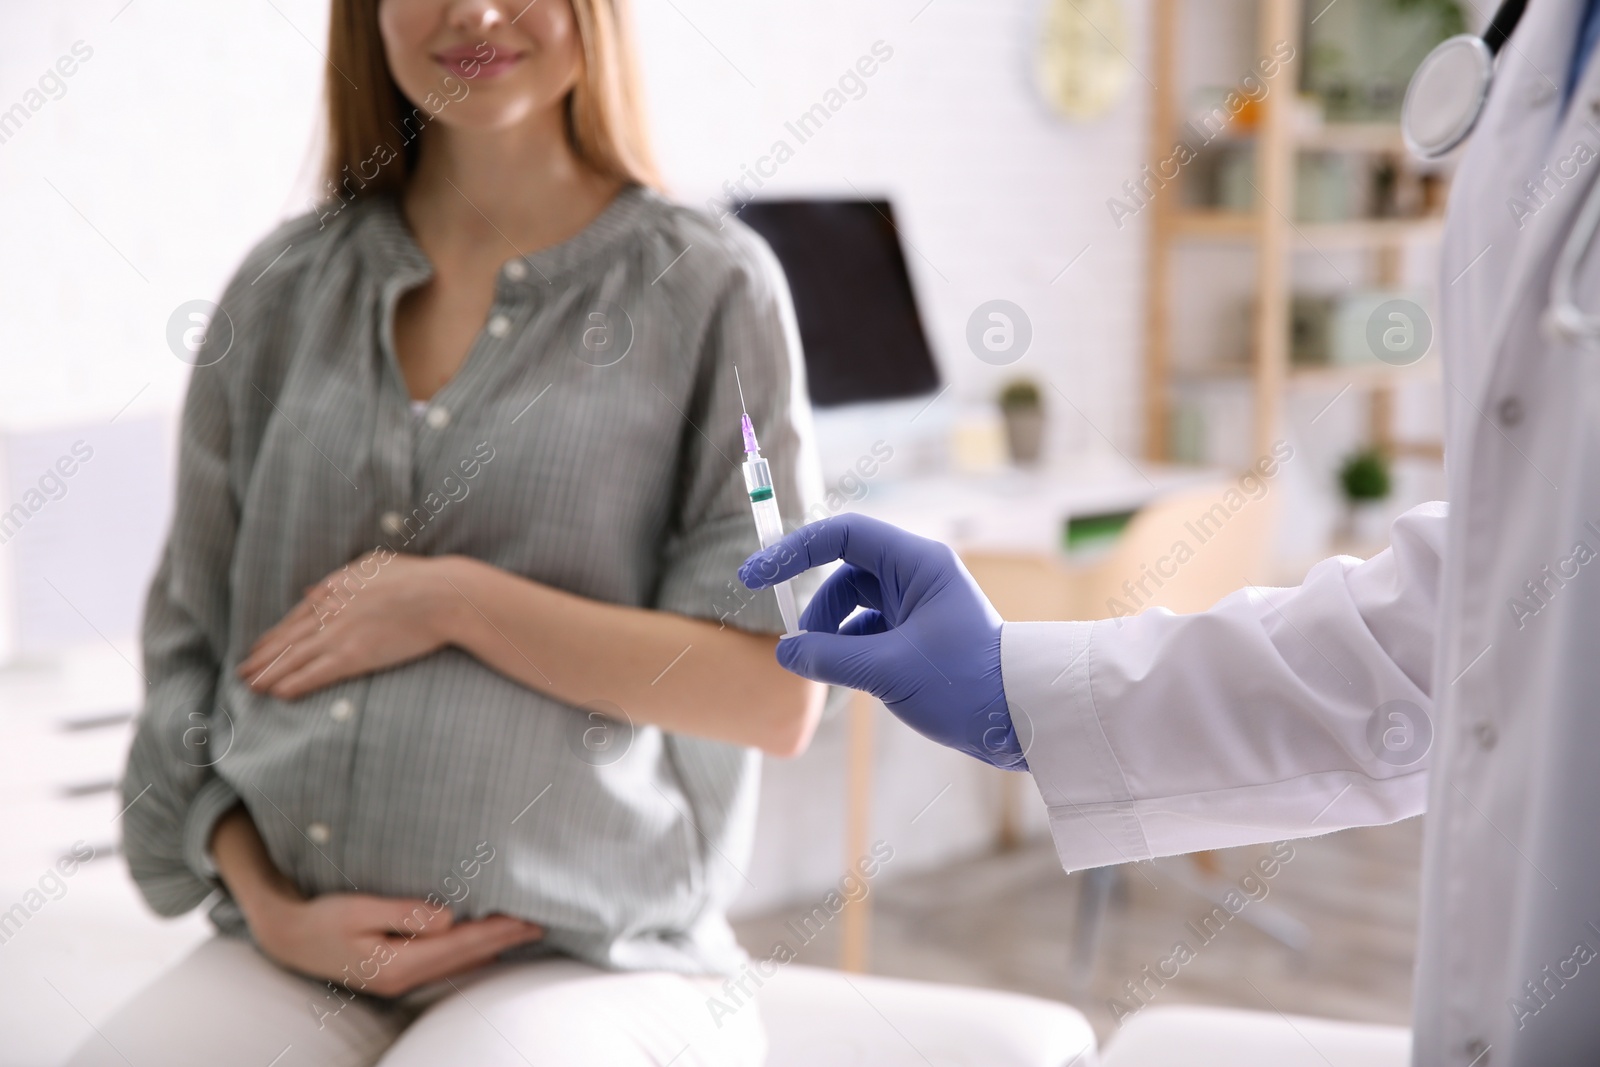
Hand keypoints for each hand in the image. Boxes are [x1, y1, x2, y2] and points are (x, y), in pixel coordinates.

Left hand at [238, 551, 452, 699]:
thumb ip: (343, 576)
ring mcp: (339, 634)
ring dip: (269, 674)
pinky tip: (279, 693)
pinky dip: (295, 684)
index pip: (297, 615)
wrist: (441, 595)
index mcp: (336, 587)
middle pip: (288, 638)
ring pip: (294, 658)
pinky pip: (316, 674)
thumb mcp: (375, 564)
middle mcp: (330, 611)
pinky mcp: (353, 656)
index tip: (259, 646)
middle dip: (263, 656)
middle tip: (242, 671)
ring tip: (251, 686)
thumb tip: (312, 588)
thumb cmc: (419, 577)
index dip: (275, 634)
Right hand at [249, 890, 544, 997]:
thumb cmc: (323, 918)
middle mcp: (404, 977)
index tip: (526, 918)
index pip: (460, 944)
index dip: (496, 930)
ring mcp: (400, 979)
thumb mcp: (359, 909)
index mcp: (398, 963)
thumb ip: (405, 913)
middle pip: (465, 957)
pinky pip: (445, 963)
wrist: (289, 938)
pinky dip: (471, 952)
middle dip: (504, 940)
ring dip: (492, 947)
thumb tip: (449, 917)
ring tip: (523, 933)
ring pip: (458, 963)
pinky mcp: (396, 972)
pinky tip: (486, 946)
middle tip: (540, 924)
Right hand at [739, 514, 1025, 769]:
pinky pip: (871, 631)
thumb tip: (786, 652)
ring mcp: (920, 606)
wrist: (1023, 721)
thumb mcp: (888, 671)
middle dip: (817, 609)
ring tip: (830, 670)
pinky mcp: (920, 635)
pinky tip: (853, 679)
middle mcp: (919, 576)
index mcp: (918, 564)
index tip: (755, 576)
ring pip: (856, 606)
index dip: (794, 550)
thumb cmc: (967, 685)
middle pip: (845, 573)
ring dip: (834, 635)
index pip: (843, 535)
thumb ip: (829, 658)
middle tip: (798, 645)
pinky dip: (852, 650)